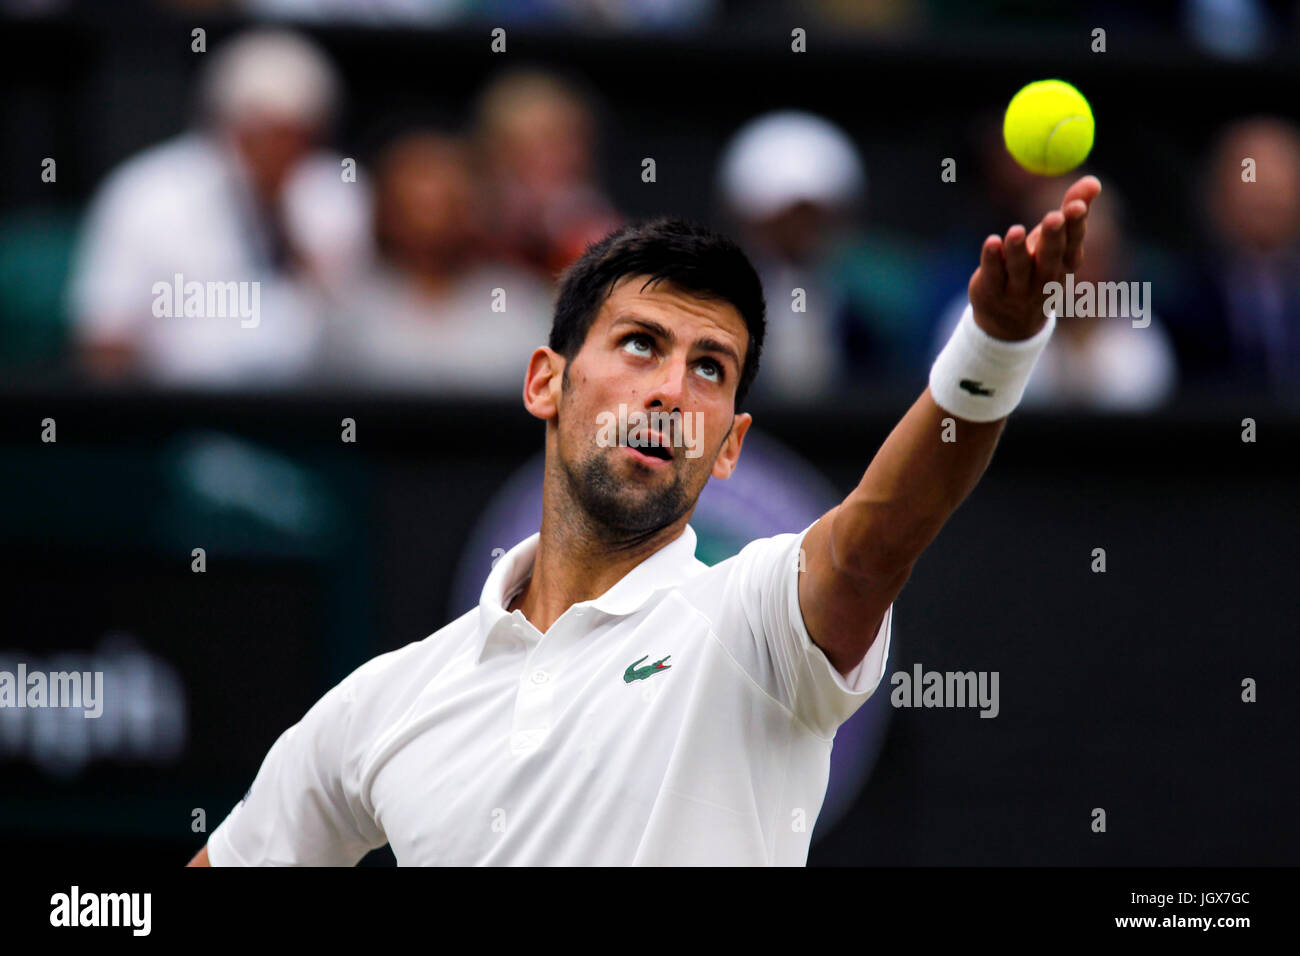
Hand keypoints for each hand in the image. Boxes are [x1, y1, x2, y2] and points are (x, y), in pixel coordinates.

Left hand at [968, 175, 1101, 340]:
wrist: (1011, 321)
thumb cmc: (1038, 267)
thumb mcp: (1056, 241)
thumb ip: (1072, 209)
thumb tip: (1093, 180)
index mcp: (1064, 264)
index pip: (1072, 243)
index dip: (1075, 225)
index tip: (1077, 205)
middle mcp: (1044, 278)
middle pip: (1049, 258)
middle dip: (1052, 237)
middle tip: (1054, 217)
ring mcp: (1018, 289)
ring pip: (1019, 268)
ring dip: (1018, 249)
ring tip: (1016, 231)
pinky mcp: (992, 291)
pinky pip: (993, 274)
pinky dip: (991, 258)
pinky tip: (992, 242)